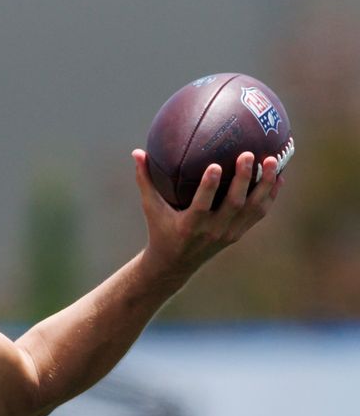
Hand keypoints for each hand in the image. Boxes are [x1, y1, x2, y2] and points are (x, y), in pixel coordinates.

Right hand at [133, 148, 283, 280]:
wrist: (176, 263)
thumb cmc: (161, 229)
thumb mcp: (151, 208)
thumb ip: (145, 180)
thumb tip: (137, 152)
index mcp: (189, 225)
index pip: (201, 205)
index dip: (209, 186)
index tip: (215, 165)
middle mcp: (212, 230)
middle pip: (233, 204)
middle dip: (243, 179)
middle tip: (248, 154)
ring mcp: (228, 233)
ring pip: (252, 208)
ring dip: (264, 184)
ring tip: (272, 159)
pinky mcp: (239, 233)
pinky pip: (259, 212)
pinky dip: (270, 194)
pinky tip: (278, 175)